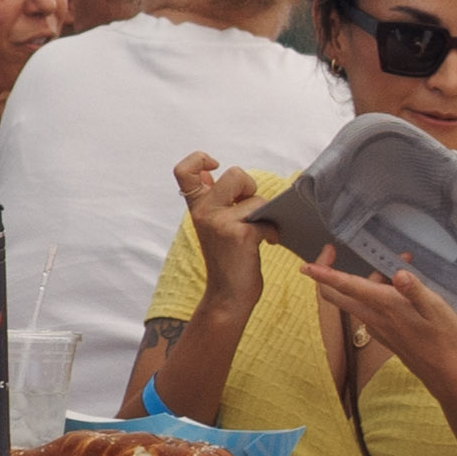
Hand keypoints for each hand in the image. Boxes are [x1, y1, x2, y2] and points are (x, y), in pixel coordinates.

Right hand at [168, 151, 273, 292]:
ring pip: (255, 198)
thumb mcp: (212, 225)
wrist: (227, 296)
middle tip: (249, 206)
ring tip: (262, 232)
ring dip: (265, 214)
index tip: (215, 166)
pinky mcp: (241, 235)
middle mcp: (204, 212)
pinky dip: (273, 232)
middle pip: (234, 173)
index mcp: (196, 207)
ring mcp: (220, 222)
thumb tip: (209, 171)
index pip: (183, 171)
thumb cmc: (226, 259)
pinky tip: (269, 243)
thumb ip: (211, 198)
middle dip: (250, 185)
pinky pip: (267, 220)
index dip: (200, 159)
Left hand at [305, 253, 456, 398]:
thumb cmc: (445, 340)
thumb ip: (415, 290)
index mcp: (384, 306)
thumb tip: (398, 274)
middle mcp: (374, 317)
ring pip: (355, 300)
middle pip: (337, 296)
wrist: (447, 375)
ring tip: (398, 261)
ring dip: (364, 278)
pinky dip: (377, 291)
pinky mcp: (384, 333)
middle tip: (331, 252)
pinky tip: (400, 285)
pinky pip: (370, 308)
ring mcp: (377, 327)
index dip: (323, 273)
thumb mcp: (437, 309)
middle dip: (328, 273)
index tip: (306, 264)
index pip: (345, 287)